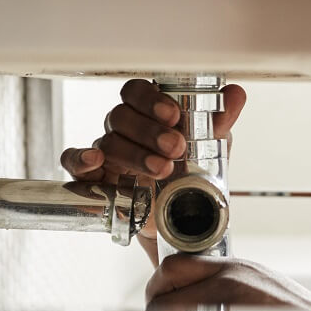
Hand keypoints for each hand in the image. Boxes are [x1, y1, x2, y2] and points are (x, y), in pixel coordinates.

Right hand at [59, 78, 246, 242]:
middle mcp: (124, 128)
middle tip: (175, 147)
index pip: (137, 92)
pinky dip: (80, 158)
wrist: (181, 218)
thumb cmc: (189, 173)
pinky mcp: (95, 177)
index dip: (151, 100)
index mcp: (148, 113)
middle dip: (149, 131)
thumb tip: (236, 93)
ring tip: (162, 169)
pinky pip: (74, 161)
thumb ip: (219, 121)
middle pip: (121, 115)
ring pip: (108, 141)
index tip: (173, 115)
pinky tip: (96, 160)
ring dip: (135, 154)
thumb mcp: (210, 147)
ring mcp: (107, 151)